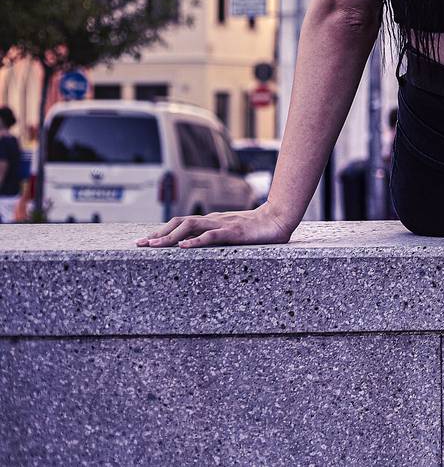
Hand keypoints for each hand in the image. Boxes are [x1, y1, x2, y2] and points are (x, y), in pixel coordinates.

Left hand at [135, 205, 296, 248]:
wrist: (279, 219)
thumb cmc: (257, 229)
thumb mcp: (232, 232)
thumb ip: (216, 236)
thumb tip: (198, 245)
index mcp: (211, 221)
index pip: (181, 223)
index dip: (162, 231)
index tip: (145, 241)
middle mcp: (213, 220)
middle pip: (179, 222)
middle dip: (158, 233)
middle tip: (140, 245)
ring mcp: (222, 224)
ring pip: (190, 226)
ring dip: (170, 236)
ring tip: (155, 246)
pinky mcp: (233, 231)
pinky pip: (211, 235)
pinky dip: (195, 241)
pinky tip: (183, 247)